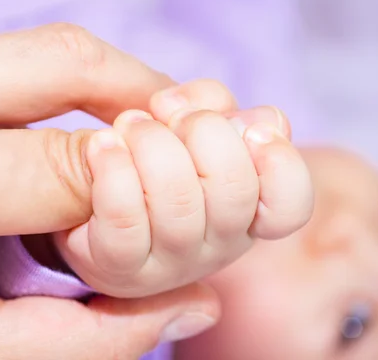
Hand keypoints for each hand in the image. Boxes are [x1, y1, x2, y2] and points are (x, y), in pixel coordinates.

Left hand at [0, 24, 219, 358]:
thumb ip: (92, 334)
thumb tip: (198, 300)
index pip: (60, 167)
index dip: (137, 192)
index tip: (165, 214)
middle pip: (61, 61)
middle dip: (146, 94)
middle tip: (187, 138)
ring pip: (43, 48)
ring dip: (114, 85)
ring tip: (146, 136)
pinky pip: (17, 60)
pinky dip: (73, 88)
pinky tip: (90, 132)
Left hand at [52, 80, 314, 297]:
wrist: (86, 192)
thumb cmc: (149, 150)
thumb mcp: (191, 117)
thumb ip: (220, 107)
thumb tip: (248, 120)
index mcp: (249, 209)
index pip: (291, 206)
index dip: (280, 163)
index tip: (252, 129)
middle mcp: (220, 244)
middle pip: (235, 191)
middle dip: (203, 131)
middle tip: (169, 112)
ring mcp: (172, 264)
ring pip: (180, 203)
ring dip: (151, 144)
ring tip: (129, 125)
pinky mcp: (121, 270)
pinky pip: (126, 224)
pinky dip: (114, 171)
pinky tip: (103, 147)